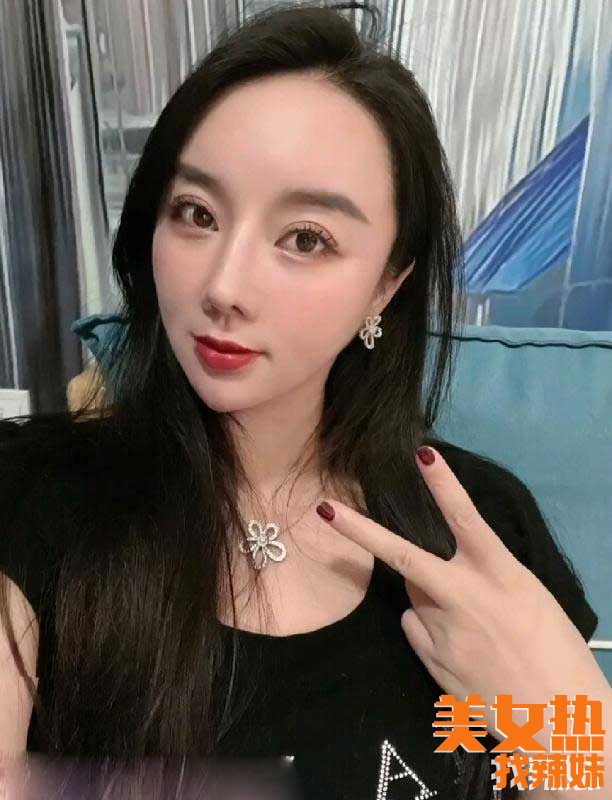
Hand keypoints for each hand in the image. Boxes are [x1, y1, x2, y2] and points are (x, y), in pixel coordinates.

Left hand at [316, 446, 609, 744]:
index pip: (468, 520)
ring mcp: (443, 632)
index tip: (422, 453)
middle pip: (404, 557)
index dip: (444, 485)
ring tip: (472, 628)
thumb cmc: (554, 649)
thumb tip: (429, 581)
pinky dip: (429, 631)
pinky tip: (461, 651)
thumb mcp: (526, 600)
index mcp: (502, 576)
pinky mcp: (430, 660)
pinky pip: (416, 630)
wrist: (561, 720)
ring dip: (430, 599)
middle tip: (326, 510)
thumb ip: (479, 581)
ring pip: (415, 598)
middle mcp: (465, 598)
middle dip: (361, 531)